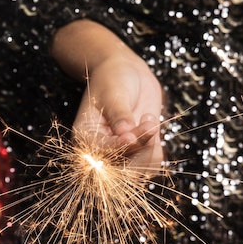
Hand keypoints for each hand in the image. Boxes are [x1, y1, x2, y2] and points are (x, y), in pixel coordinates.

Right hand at [73, 52, 163, 174]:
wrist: (125, 73)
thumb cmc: (112, 78)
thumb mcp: (113, 92)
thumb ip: (119, 114)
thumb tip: (124, 132)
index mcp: (85, 137)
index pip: (100, 152)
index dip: (117, 148)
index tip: (130, 135)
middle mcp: (101, 151)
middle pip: (120, 169)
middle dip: (139, 149)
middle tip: (148, 121)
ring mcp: (120, 154)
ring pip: (139, 171)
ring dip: (151, 149)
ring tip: (149, 119)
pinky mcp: (138, 152)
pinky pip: (151, 165)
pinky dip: (157, 150)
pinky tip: (151, 124)